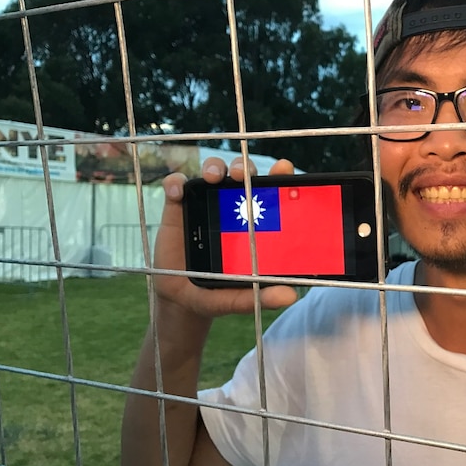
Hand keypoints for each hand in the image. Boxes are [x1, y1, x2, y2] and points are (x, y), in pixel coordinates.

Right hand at [152, 156, 298, 319]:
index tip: (283, 168)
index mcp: (255, 220)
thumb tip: (290, 298)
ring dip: (214, 167)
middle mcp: (232, 206)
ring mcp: (204, 203)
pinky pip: (176, 185)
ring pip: (212, 171)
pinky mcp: (178, 206)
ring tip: (213, 177)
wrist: (181, 298)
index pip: (270, 190)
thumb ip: (260, 295)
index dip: (279, 174)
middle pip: (241, 173)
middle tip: (241, 176)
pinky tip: (177, 193)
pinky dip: (176, 183)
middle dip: (243, 167)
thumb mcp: (238, 296)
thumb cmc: (217, 291)